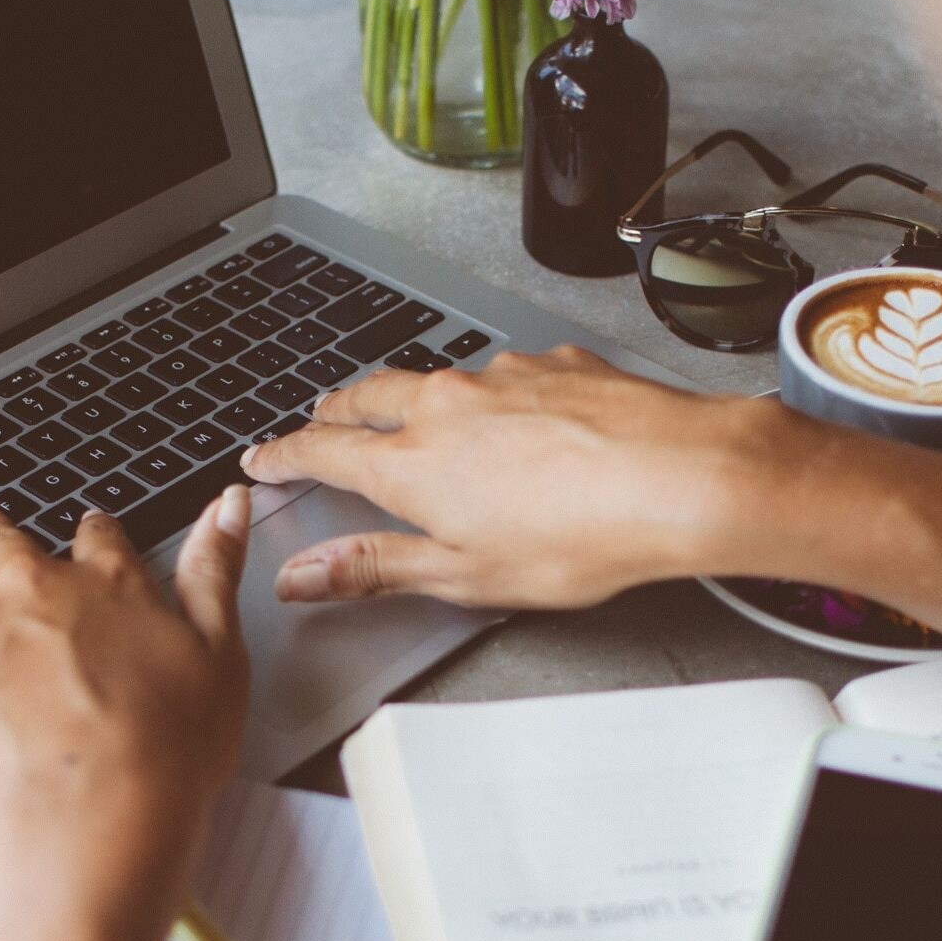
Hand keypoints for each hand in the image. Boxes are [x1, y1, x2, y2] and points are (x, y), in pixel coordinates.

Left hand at [0, 489, 250, 917]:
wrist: (97, 811)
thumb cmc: (169, 748)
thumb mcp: (220, 654)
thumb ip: (215, 573)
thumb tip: (228, 504)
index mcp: (109, 583)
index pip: (99, 538)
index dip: (94, 533)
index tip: (90, 528)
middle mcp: (36, 591)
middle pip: (4, 544)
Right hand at [240, 346, 783, 606]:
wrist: (678, 478)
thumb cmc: (581, 536)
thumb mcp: (464, 575)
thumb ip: (377, 568)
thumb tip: (304, 577)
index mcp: (411, 462)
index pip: (322, 450)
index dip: (284, 455)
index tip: (262, 458)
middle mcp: (446, 405)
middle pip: (368, 396)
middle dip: (336, 409)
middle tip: (321, 420)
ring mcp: (502, 376)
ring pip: (439, 380)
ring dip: (418, 398)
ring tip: (420, 418)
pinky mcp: (555, 363)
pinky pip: (507, 374)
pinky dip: (494, 394)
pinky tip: (522, 420)